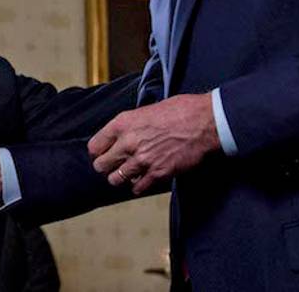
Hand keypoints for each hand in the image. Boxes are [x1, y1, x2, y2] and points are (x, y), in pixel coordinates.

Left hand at [87, 92, 218, 194]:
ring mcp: (142, 160)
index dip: (97, 152)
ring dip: (120, 178)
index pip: (94, 146)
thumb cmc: (180, 111)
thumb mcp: (146, 110)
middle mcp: (128, 142)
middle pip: (101, 165)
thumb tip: (122, 136)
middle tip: (112, 166)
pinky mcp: (158, 173)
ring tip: (127, 174)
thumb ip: (130, 125)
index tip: (101, 154)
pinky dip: (138, 186)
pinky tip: (142, 179)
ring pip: (116, 179)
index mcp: (123, 123)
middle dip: (106, 167)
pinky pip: (138, 188)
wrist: (204, 122)